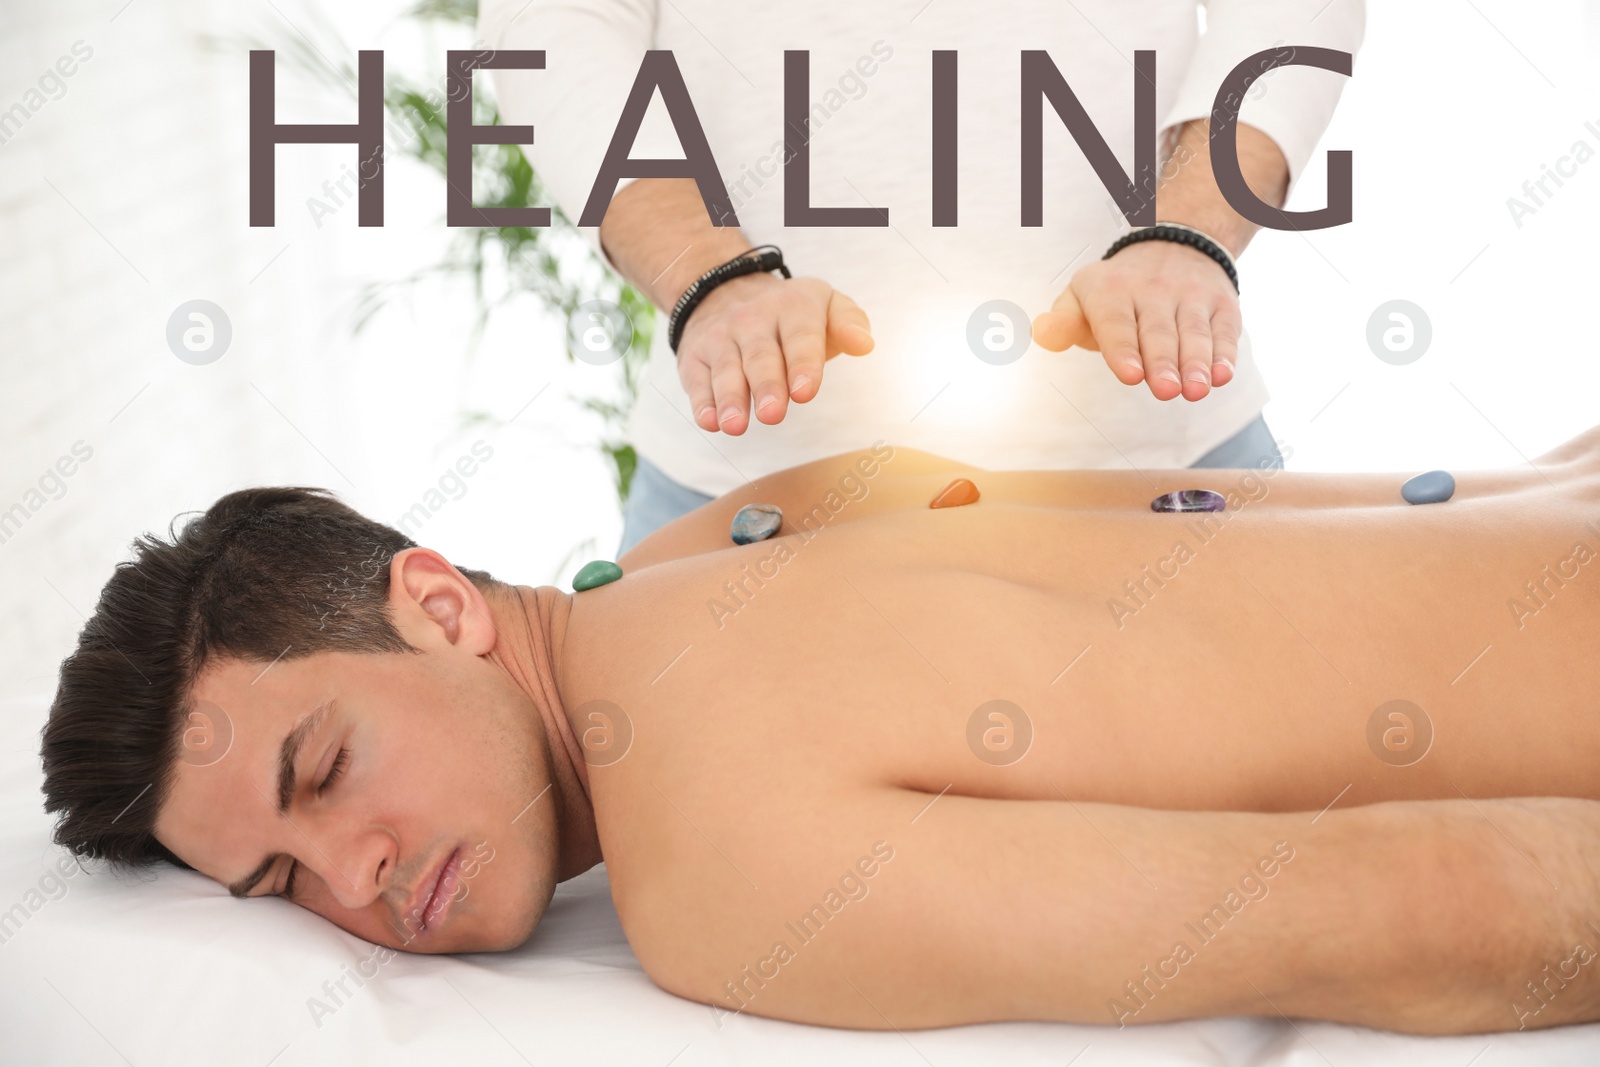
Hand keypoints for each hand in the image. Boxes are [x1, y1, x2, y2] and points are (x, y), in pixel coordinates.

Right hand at [676, 273, 873, 434]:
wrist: (725, 290)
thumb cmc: (791, 315)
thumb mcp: (826, 305)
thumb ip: (850, 323)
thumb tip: (864, 344)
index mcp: (793, 306)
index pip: (800, 336)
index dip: (803, 364)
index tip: (805, 392)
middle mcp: (753, 319)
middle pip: (761, 356)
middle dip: (766, 386)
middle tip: (773, 414)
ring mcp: (720, 337)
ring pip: (727, 370)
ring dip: (731, 398)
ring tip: (736, 425)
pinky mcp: (695, 356)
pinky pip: (698, 380)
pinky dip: (702, 402)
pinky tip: (709, 421)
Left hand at [1031, 240, 1241, 401]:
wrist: (1175, 245)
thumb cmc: (1117, 291)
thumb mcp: (1082, 296)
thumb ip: (1062, 321)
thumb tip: (1041, 334)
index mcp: (1111, 291)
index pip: (1116, 322)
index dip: (1123, 349)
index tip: (1130, 375)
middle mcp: (1153, 290)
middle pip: (1157, 332)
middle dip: (1162, 362)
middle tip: (1164, 391)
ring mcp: (1190, 296)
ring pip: (1193, 333)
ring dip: (1196, 363)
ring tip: (1195, 390)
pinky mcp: (1221, 305)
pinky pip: (1224, 330)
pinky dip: (1224, 354)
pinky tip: (1222, 375)